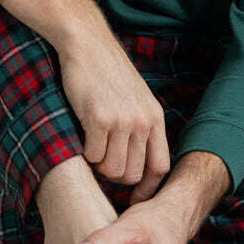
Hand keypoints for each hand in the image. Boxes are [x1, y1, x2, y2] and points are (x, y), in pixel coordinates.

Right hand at [58, 35, 169, 201]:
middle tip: (102, 162)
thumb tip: (136, 168)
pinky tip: (83, 136)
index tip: (133, 197)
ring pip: (112, 171)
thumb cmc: (109, 75)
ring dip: (99, 167)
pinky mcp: (99, 118)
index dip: (146, 188)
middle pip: (132, 174)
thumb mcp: (136, 99)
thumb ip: (141, 129)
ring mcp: (122, 120)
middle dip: (115, 177)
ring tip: (92, 148)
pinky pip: (93, 156)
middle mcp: (143, 121)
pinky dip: (85, 154)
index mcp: (155, 118)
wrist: (89, 45)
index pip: (160, 167)